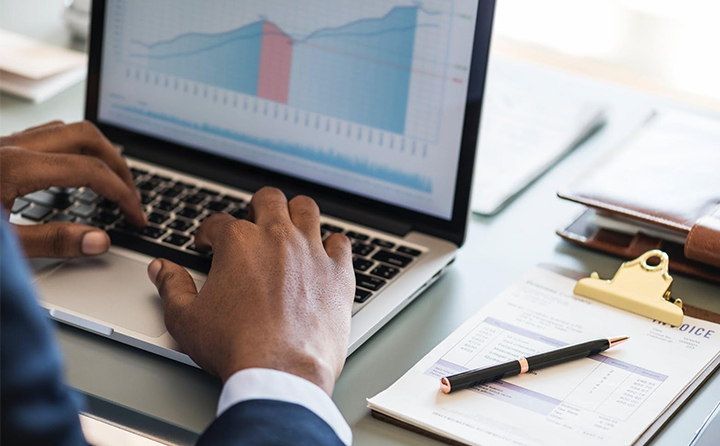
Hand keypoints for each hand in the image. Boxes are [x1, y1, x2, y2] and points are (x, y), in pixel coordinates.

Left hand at [1, 121, 145, 257]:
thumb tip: (99, 240)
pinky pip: (45, 137)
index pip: (90, 170)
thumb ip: (51, 241)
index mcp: (14, 166)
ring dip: (96, 153)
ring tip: (110, 182)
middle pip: (86, 136)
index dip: (121, 194)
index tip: (135, 216)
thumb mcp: (3, 245)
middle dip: (117, 165)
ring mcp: (3, 143)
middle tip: (130, 196)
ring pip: (66, 130)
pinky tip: (72, 176)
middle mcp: (11, 146)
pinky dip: (72, 152)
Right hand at [147, 187, 354, 394]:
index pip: (218, 222)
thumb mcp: (186, 319)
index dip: (208, 233)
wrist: (280, 371)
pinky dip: (332, 245)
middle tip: (252, 226)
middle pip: (269, 200)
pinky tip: (324, 255)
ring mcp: (312, 252)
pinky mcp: (338, 272)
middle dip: (256, 208)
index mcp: (239, 243)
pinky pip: (341, 242)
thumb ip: (171, 287)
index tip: (208, 245)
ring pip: (307, 209)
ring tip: (289, 227)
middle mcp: (277, 237)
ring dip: (295, 213)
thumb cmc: (234, 346)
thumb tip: (161, 268)